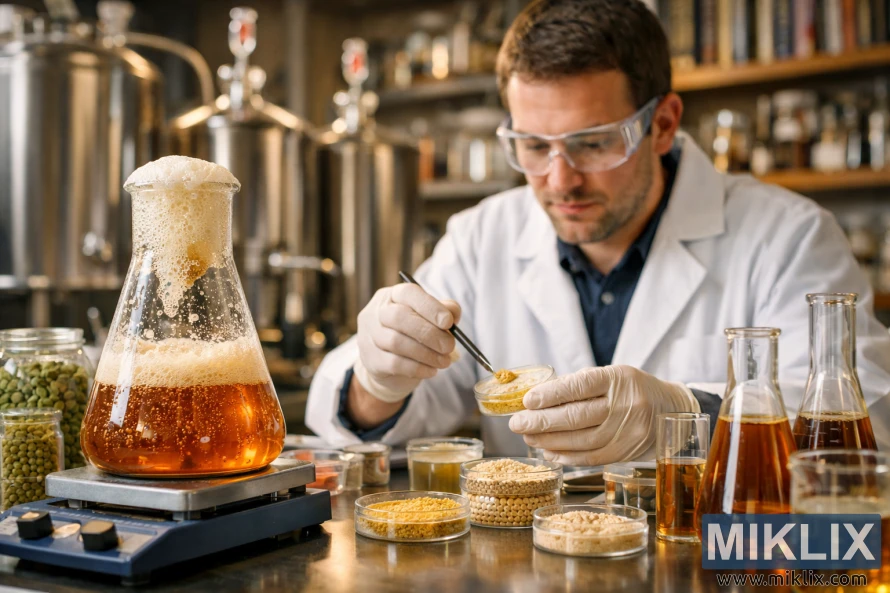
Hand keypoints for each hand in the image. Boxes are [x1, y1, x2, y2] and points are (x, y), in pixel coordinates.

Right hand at [353, 284, 460, 402]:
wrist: (389, 366)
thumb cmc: (414, 335)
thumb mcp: (430, 319)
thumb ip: (444, 311)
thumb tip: (453, 313)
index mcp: (392, 296)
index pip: (408, 293)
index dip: (430, 306)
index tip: (448, 322)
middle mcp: (376, 312)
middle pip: (399, 316)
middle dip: (429, 333)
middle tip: (449, 346)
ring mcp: (369, 336)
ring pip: (396, 342)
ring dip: (426, 353)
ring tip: (444, 361)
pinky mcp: (371, 359)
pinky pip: (394, 363)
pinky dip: (417, 368)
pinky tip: (431, 370)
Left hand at [509, 365, 698, 465]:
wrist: (671, 411)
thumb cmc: (632, 389)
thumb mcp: (612, 376)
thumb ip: (579, 385)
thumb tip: (538, 399)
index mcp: (618, 379)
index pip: (580, 386)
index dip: (551, 394)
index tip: (528, 401)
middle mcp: (625, 405)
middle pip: (577, 416)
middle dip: (542, 421)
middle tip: (517, 423)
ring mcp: (628, 431)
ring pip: (581, 440)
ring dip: (549, 441)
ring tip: (528, 437)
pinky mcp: (626, 452)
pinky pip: (591, 457)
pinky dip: (566, 456)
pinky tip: (549, 451)